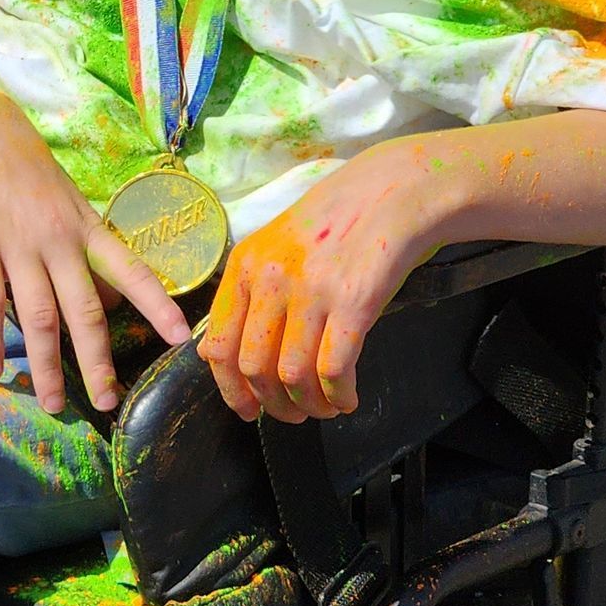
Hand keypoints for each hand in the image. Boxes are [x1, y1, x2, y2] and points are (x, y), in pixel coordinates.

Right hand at [0, 83, 191, 414]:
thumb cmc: (28, 170)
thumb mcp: (71, 204)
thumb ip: (90, 252)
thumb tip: (114, 303)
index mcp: (87, 229)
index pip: (131, 271)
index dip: (157, 305)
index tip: (179, 340)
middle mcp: (59, 241)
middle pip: (84, 311)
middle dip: (97, 361)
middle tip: (107, 403)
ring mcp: (18, 246)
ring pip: (38, 317)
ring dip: (46, 366)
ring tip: (52, 404)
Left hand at [198, 147, 443, 424]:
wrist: (392, 191)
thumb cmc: (335, 221)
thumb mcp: (275, 246)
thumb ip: (246, 295)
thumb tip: (213, 353)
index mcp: (244, 265)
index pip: (219, 346)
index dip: (230, 389)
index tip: (247, 409)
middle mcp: (271, 279)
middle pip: (254, 368)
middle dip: (272, 405)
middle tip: (292, 414)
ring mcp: (311, 291)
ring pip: (293, 376)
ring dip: (309, 406)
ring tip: (324, 408)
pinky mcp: (353, 302)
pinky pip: (334, 370)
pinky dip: (338, 396)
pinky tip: (347, 398)